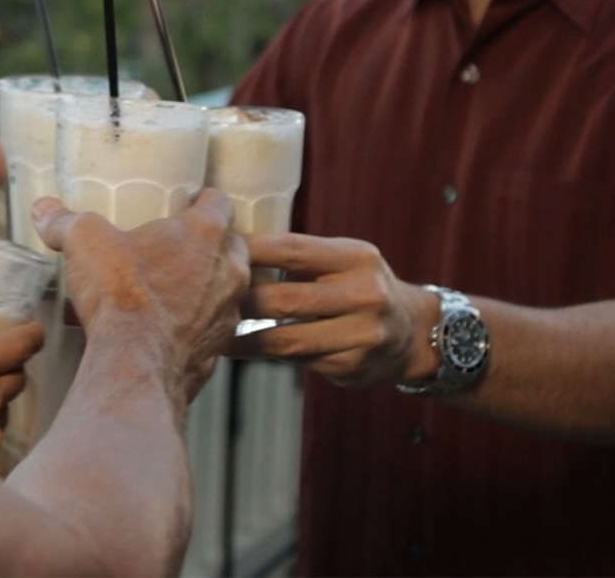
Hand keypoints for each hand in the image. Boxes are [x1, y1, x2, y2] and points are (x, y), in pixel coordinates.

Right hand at [33, 189, 249, 400]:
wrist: (136, 364)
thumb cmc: (121, 294)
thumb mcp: (84, 244)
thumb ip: (66, 222)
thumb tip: (43, 210)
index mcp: (205, 232)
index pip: (219, 200)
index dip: (201, 200)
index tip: (184, 205)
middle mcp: (228, 268)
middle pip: (230, 244)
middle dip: (207, 244)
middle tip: (174, 248)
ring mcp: (230, 309)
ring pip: (227, 286)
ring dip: (207, 285)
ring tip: (171, 289)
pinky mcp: (221, 346)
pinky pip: (215, 326)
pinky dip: (198, 323)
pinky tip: (169, 327)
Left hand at [229, 233, 435, 385]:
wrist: (411, 332)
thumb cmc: (359, 285)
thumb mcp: (343, 260)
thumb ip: (300, 258)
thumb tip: (235, 248)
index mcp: (355, 258)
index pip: (294, 250)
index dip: (251, 250)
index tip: (214, 249)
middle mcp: (363, 294)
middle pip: (286, 298)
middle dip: (242, 299)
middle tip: (202, 297)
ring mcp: (361, 334)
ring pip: (287, 338)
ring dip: (243, 338)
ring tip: (211, 332)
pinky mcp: (351, 366)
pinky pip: (298, 360)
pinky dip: (266, 354)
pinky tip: (240, 350)